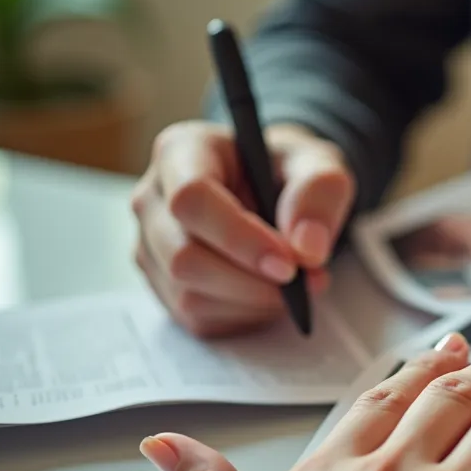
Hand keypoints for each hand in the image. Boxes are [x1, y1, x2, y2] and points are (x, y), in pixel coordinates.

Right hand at [132, 121, 353, 336]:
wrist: (274, 189)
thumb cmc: (287, 170)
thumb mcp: (318, 163)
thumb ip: (319, 192)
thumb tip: (307, 248)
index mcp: (181, 152)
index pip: (191, 199)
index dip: (239, 238)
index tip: (289, 262)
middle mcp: (152, 199)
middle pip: (184, 257)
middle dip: (252, 280)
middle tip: (308, 279)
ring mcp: (151, 246)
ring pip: (191, 295)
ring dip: (254, 301)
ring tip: (298, 285)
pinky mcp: (163, 285)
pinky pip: (199, 318)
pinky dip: (246, 315)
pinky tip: (270, 293)